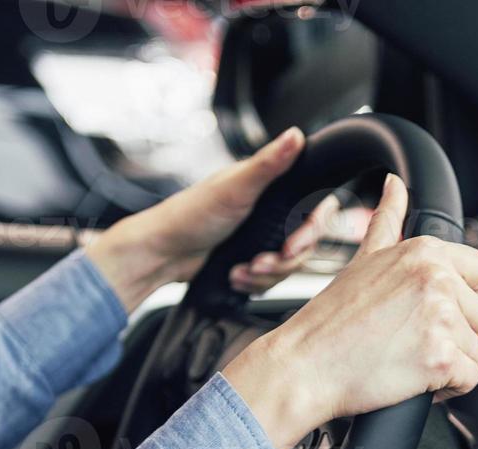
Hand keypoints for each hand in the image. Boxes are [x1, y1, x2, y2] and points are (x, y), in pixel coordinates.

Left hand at [84, 127, 331, 309]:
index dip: (311, 231)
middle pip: (305, 244)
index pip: (314, 209)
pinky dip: (253, 283)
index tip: (292, 244)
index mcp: (271, 189)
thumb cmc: (190, 214)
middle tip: (261, 262)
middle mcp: (270, 214)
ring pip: (288, 266)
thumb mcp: (233, 187)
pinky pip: (271, 280)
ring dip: (265, 275)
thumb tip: (295, 135)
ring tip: (241, 270)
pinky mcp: (252, 261)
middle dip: (283, 260)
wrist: (162, 253)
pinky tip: (234, 276)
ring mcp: (261, 239)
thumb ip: (269, 163)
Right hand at [223, 174, 477, 448]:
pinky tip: (413, 378)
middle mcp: (437, 280)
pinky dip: (446, 388)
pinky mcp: (440, 359)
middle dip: (456, 338)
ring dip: (450, 364)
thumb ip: (388, 221)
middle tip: (411, 340)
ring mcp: (440, 319)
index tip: (435, 313)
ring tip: (407, 359)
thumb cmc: (329, 322)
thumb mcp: (362, 260)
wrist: (304, 367)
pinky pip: (469, 379)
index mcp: (425, 252)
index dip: (466, 301)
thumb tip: (396, 185)